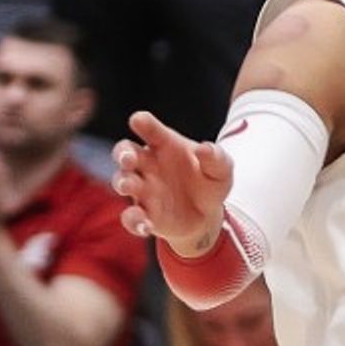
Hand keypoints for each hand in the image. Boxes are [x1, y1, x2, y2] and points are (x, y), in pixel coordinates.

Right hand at [115, 110, 235, 259]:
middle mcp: (148, 165)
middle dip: (123, 153)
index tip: (139, 120)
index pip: (151, 130)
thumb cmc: (210, 182)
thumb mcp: (221, 169)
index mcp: (165, 146)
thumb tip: (205, 148)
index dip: (144, 124)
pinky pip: (130, 217)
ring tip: (129, 186)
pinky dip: (134, 221)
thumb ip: (216, 158)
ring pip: (123, 182)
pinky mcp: (143, 214)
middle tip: (128, 157)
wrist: (208, 215)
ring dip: (123, 183)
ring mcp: (142, 189)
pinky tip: (145, 225)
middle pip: (125, 153)